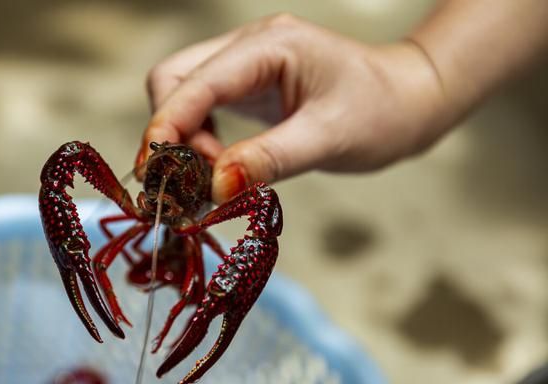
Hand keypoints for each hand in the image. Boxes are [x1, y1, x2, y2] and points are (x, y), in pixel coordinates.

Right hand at [136, 14, 451, 202]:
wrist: (407, 102)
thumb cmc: (381, 112)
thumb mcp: (329, 137)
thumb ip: (270, 159)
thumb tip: (215, 188)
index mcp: (269, 46)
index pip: (194, 81)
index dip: (166, 127)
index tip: (156, 176)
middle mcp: (250, 47)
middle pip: (174, 80)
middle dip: (172, 133)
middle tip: (194, 183)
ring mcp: (247, 65)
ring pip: (183, 94)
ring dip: (183, 139)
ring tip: (210, 180)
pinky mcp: (249, 86)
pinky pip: (204, 107)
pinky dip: (199, 139)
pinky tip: (221, 165)